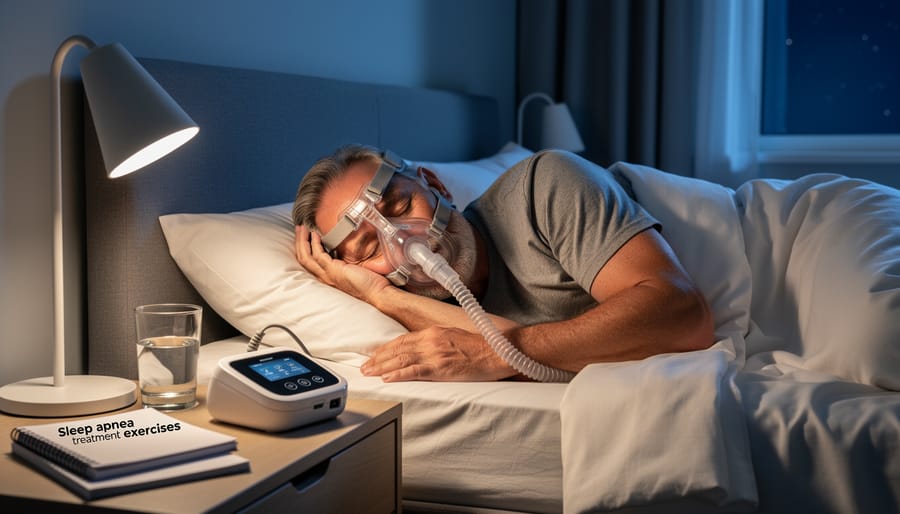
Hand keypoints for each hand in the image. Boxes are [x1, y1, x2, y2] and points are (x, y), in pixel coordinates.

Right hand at [294, 225, 389, 301]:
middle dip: (299, 242)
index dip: (304, 248)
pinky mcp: (334, 271)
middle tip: (299, 228)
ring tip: (302, 228)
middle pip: (303, 259)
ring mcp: (328, 275)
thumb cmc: (370, 284)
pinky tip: (316, 235)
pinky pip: (319, 255)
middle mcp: (325, 278)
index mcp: (328, 278)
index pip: (309, 263)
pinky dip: (315, 244)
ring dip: (303, 241)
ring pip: (307, 257)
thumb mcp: (352, 270)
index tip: (304, 235)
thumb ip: (344, 262)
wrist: (377, 293)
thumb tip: (343, 249)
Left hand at [361, 326, 516, 381]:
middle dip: (378, 358)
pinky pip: (414, 372)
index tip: (375, 355)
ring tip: (369, 373)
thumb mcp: (452, 336)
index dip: (386, 348)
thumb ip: (435, 340)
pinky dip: (398, 375)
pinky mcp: (440, 368)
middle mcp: (430, 341)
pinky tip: (387, 378)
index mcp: (433, 332)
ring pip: (401, 360)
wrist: (496, 350)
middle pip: (397, 349)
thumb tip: (422, 347)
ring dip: (382, 367)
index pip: (402, 340)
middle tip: (364, 367)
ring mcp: (434, 354)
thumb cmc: (479, 345)